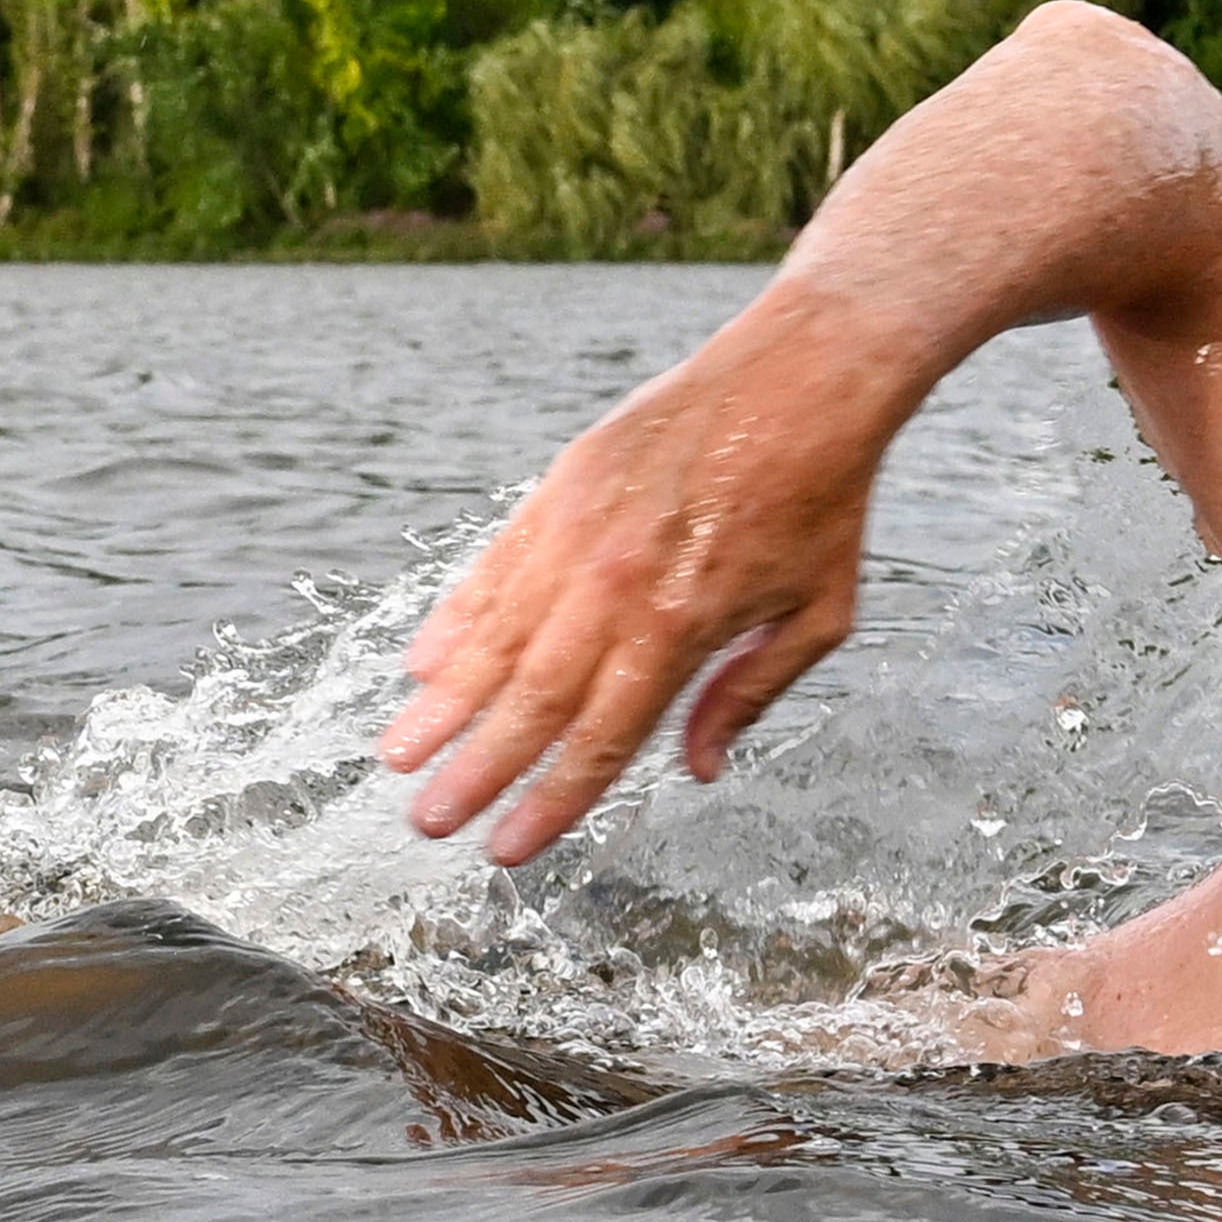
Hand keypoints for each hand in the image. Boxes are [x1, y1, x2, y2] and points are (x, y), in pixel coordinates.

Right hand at [377, 294, 900, 865]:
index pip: (600, 739)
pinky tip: (424, 663)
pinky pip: (495, 568)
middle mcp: (617, 586)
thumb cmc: (823, 500)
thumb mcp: (819, 615)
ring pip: (496, 636)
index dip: (549, 801)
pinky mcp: (562, 487)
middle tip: (427, 822)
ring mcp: (580, 532)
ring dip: (442, 704)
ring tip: (398, 754)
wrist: (806, 372)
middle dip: (475, 769)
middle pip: (532, 701)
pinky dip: (456, 618)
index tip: (505, 849)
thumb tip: (697, 770)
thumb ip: (751, 694)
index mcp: (682, 628)